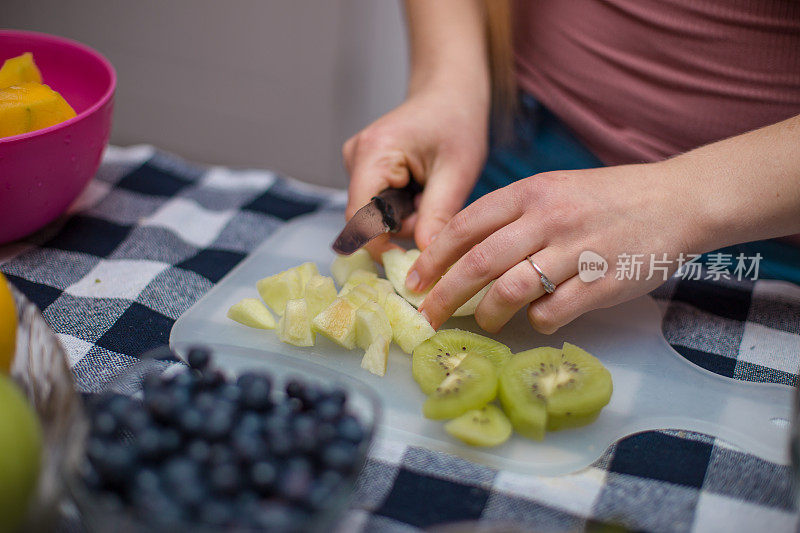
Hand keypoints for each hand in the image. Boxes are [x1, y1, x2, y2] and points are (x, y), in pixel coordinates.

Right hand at [342, 85, 487, 258]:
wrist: (450, 91)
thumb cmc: (457, 121)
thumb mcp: (457, 171)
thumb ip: (439, 215)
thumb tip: (426, 257)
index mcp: (373, 153)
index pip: (360, 217)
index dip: (382, 245)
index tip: (415, 260)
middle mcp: (355, 158)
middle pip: (368, 219)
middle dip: (404, 225)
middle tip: (437, 208)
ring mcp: (357, 164)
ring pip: (375, 215)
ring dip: (406, 217)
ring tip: (432, 193)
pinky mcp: (365, 170)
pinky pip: (380, 205)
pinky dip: (404, 207)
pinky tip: (421, 189)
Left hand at [408, 161, 706, 332]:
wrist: (675, 201)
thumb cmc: (607, 199)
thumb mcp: (554, 190)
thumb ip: (512, 216)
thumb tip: (461, 254)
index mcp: (531, 192)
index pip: (466, 225)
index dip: (434, 257)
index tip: (415, 281)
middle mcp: (549, 219)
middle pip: (479, 262)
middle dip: (445, 294)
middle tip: (427, 316)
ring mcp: (577, 251)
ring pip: (511, 289)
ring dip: (489, 313)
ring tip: (486, 322)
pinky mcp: (603, 283)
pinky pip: (553, 311)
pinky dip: (536, 320)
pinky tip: (537, 318)